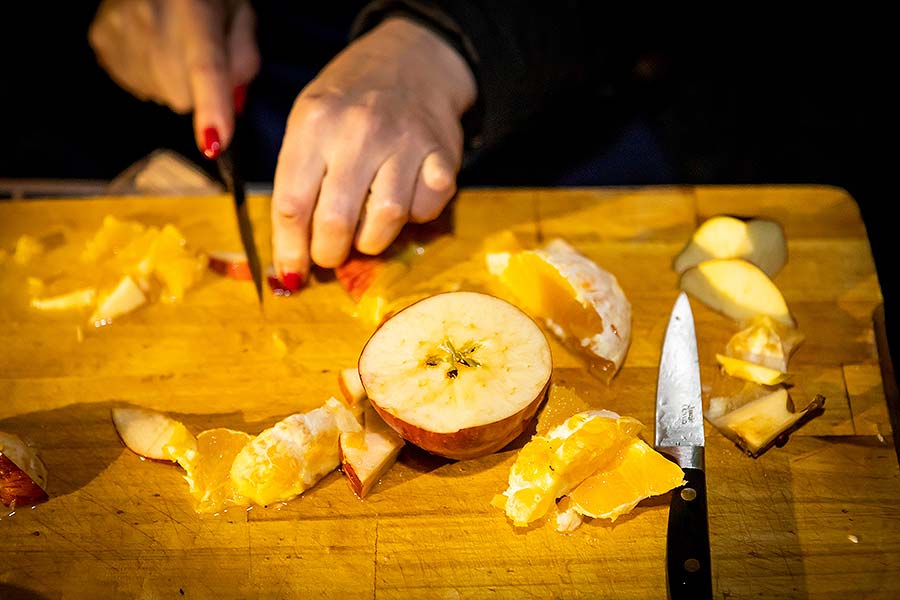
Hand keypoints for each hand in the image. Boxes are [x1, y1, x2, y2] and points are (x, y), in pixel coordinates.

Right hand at [88, 0, 259, 155]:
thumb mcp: (238, 12)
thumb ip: (244, 57)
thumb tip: (234, 104)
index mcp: (195, 10)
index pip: (205, 67)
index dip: (211, 108)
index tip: (214, 144)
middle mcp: (151, 20)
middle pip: (182, 96)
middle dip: (199, 90)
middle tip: (200, 54)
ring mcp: (120, 33)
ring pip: (161, 95)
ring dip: (174, 82)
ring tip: (173, 42)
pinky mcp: (101, 41)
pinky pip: (138, 86)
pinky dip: (151, 75)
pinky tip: (152, 44)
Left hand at [270, 17, 476, 287]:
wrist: (412, 60)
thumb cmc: (348, 101)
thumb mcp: (308, 122)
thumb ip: (296, 181)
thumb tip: (290, 260)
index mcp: (313, 123)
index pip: (291, 204)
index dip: (290, 251)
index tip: (292, 275)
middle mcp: (358, 130)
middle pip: (336, 221)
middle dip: (329, 253)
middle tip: (331, 253)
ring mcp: (405, 142)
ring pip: (385, 221)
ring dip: (372, 240)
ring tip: (366, 229)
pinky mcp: (443, 156)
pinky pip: (426, 210)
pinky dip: (414, 217)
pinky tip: (404, 199)